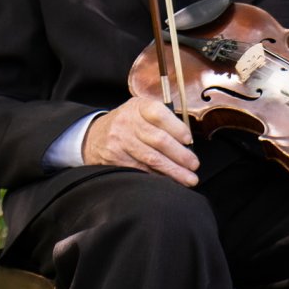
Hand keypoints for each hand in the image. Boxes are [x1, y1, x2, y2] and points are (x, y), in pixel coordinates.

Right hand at [82, 96, 200, 186]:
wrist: (93, 136)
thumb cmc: (128, 124)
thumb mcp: (141, 112)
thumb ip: (163, 121)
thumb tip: (188, 142)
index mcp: (138, 107)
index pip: (159, 114)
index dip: (177, 128)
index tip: (189, 140)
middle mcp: (127, 122)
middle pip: (159, 140)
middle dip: (181, 155)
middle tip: (194, 164)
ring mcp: (119, 141)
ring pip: (151, 158)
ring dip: (173, 171)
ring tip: (189, 178)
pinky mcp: (114, 159)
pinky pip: (141, 170)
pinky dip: (157, 177)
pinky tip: (169, 181)